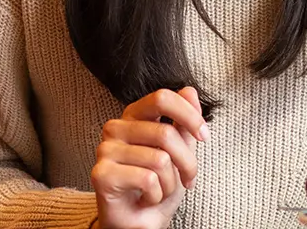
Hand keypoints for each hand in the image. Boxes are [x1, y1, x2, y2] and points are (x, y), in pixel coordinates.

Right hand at [91, 87, 207, 228]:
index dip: (189, 115)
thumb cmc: (157, 187)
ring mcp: (105, 150)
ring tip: (160, 191)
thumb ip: (182, 122)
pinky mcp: (101, 175)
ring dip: (170, 184)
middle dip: (187, 163)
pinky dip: (156, 195)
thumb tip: (190, 90)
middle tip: (187, 180)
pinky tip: (146, 198)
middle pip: (166, 133)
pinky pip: (147, 179)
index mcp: (132, 117)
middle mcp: (115, 128)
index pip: (162, 98)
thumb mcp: (178, 153)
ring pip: (159, 160)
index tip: (204, 136)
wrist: (139, 223)